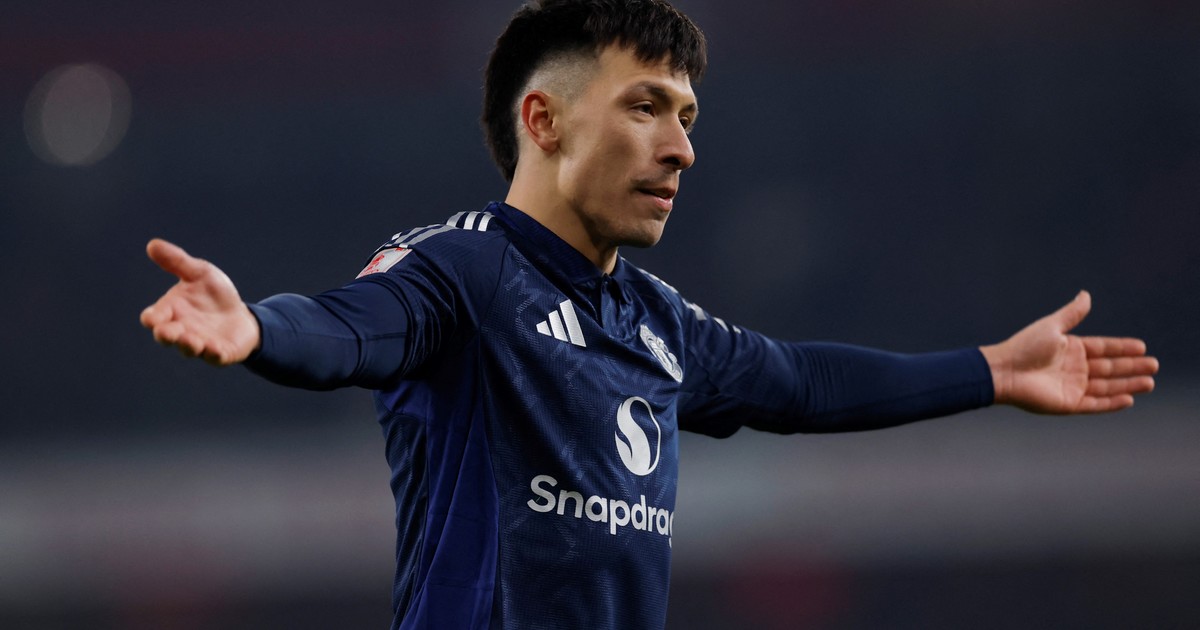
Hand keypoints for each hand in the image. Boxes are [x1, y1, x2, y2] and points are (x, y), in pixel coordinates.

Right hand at [140, 238, 259, 365]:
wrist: (241, 315)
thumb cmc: (214, 295)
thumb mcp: (199, 273)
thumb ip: (177, 262)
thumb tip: (152, 244)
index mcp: (171, 311)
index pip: (154, 317)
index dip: (152, 318)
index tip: (153, 317)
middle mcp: (181, 330)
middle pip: (166, 336)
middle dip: (166, 335)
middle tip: (167, 332)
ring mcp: (199, 344)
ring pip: (189, 349)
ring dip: (188, 345)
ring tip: (192, 340)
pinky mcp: (219, 353)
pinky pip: (215, 356)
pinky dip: (214, 353)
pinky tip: (216, 349)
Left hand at [980, 291, 1157, 413]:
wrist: (1004, 371)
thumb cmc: (1024, 347)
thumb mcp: (1052, 327)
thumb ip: (1072, 313)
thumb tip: (1086, 295)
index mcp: (1071, 349)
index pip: (1103, 348)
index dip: (1123, 348)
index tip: (1142, 346)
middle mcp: (1075, 368)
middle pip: (1110, 368)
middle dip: (1132, 367)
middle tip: (1154, 365)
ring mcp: (1073, 386)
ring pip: (1107, 386)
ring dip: (1128, 384)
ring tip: (1150, 382)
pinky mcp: (1069, 404)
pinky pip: (1095, 404)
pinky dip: (1112, 403)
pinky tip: (1129, 398)